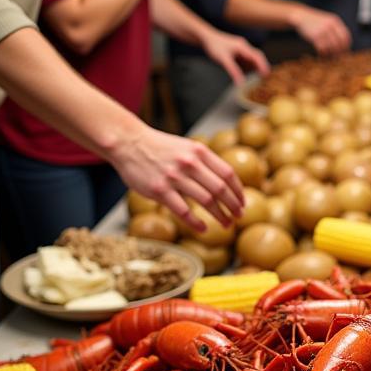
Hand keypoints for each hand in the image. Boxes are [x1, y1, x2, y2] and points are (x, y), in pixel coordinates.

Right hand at [111, 126, 244, 231]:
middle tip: (239, 217)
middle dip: (233, 206)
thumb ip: (205, 161)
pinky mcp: (160, 190)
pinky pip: (183, 211)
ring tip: (227, 224)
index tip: (242, 203)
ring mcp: (175, 177)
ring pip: (206, 201)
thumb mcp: (187, 147)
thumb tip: (226, 181)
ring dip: (220, 216)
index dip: (238, 191)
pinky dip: (196, 223)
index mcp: (199, 152)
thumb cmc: (160, 147)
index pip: (228, 174)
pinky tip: (203, 228)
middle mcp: (190, 163)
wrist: (129, 142)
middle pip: (221, 189)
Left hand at [201, 30, 269, 82]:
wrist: (206, 37)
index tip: (266, 75)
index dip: (263, 66)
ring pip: (253, 59)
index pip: (257, 56)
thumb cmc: (214, 46)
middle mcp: (244, 47)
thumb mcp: (223, 59)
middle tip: (265, 78)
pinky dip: (250, 67)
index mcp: (243, 47)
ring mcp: (241, 49)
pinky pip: (247, 60)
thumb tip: (241, 83)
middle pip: (258, 57)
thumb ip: (233, 71)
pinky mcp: (238, 52)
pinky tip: (249, 74)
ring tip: (259, 78)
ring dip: (256, 67)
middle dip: (262, 67)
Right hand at [291, 7, 351, 54]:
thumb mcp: (327, 21)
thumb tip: (343, 44)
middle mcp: (330, 26)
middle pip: (339, 44)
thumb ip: (335, 29)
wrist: (301, 16)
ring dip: (330, 54)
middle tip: (336, 58)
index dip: (346, 46)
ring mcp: (323, 30)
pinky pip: (322, 48)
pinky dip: (322, 53)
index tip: (344, 52)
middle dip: (338, 52)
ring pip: (331, 47)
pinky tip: (320, 54)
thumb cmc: (314, 21)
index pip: (346, 37)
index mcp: (335, 21)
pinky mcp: (315, 36)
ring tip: (327, 57)